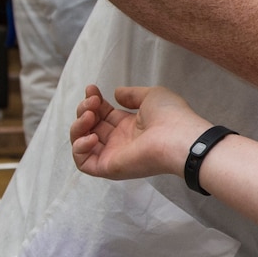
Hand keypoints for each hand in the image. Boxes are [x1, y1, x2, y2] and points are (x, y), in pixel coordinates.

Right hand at [71, 84, 205, 180]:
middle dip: (84, 109)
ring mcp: (113, 155)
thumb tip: (116, 94)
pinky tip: (92, 135)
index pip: (102, 114)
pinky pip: (83, 163)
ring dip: (78, 126)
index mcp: (130, 126)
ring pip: (82, 143)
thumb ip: (131, 95)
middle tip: (93, 101)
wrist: (179, 137)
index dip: (93, 101)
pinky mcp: (108, 168)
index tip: (92, 89)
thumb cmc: (171, 115)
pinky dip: (79, 147)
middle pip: (90, 126)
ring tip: (89, 115)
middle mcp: (120, 141)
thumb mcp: (150, 96)